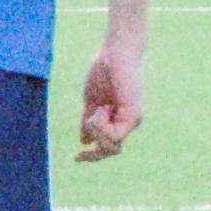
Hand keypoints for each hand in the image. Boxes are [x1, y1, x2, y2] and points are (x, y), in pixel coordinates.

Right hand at [77, 34, 146, 159]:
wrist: (115, 53)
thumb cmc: (103, 72)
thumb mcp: (91, 102)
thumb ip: (88, 122)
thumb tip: (84, 141)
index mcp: (119, 119)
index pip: (109, 147)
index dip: (92, 156)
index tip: (76, 157)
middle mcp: (129, 122)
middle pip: (110, 150)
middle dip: (94, 149)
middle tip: (86, 132)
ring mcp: (133, 119)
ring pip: (110, 144)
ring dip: (96, 130)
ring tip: (98, 108)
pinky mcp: (134, 115)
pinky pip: (114, 135)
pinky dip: (101, 125)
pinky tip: (103, 108)